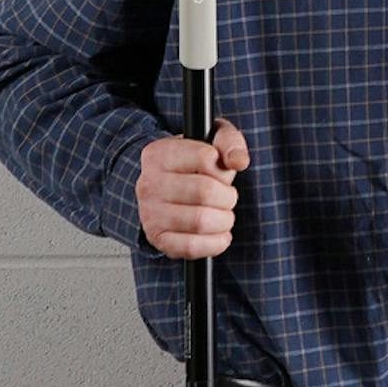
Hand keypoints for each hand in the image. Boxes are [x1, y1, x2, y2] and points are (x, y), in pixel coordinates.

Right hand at [137, 119, 249, 257]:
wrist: (167, 186)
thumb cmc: (194, 161)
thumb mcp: (212, 139)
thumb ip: (230, 142)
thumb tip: (239, 161)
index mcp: (159, 153)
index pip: (204, 157)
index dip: (222, 168)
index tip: (221, 172)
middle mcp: (148, 183)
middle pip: (204, 191)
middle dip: (228, 197)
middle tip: (229, 197)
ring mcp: (150, 213)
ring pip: (199, 221)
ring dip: (224, 220)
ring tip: (225, 216)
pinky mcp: (157, 238)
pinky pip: (190, 247)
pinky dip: (214, 243)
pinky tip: (221, 235)